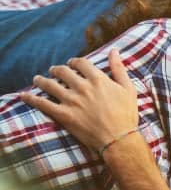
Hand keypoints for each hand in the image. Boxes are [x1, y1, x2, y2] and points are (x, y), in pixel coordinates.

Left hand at [21, 49, 137, 151]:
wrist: (118, 139)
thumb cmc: (126, 114)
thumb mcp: (128, 88)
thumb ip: (118, 68)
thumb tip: (114, 51)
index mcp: (98, 79)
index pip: (80, 62)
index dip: (74, 61)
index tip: (72, 64)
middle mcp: (82, 87)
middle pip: (63, 71)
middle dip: (57, 69)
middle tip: (54, 71)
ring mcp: (71, 101)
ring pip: (49, 84)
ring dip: (41, 80)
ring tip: (37, 79)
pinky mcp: (63, 114)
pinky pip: (42, 103)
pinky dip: (31, 98)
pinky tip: (24, 96)